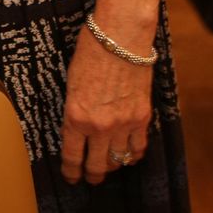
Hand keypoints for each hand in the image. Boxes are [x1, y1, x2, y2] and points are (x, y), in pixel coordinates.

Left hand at [59, 25, 151, 184]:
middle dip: (91, 175)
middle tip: (89, 177)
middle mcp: (99, 125)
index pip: (72, 155)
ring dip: (111, 166)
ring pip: (118, 161)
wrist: (120, 36)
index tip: (71, 176)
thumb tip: (78, 126)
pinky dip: (132, 155)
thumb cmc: (91, 50)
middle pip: (96, 165)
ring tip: (108, 166)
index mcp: (76, 115)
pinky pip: (138, 148)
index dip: (71, 171)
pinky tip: (128, 153)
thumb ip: (76, 108)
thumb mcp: (72, 81)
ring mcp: (123, 124)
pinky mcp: (142, 118)